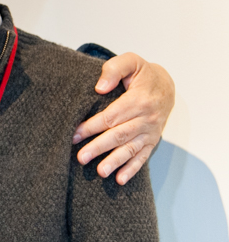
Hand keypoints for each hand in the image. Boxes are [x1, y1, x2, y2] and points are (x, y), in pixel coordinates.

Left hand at [73, 53, 174, 184]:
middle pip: (119, 135)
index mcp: (138, 100)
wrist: (166, 85)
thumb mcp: (130, 62)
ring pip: (131, 149)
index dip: (92, 126)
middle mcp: (146, 118)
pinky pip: (143, 156)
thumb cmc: (142, 73)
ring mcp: (150, 131)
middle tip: (81, 157)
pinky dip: (132, 169)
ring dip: (115, 161)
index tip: (75, 134)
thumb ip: (113, 70)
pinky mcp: (152, 140)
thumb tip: (99, 88)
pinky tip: (120, 179)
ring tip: (100, 171)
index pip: (111, 116)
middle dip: (99, 147)